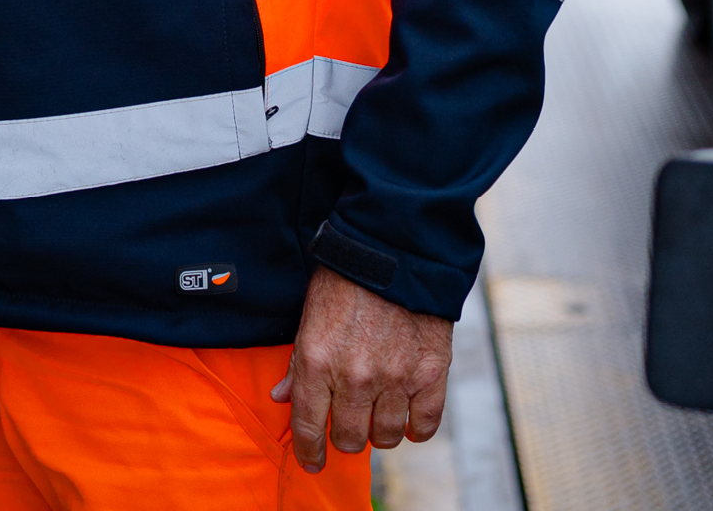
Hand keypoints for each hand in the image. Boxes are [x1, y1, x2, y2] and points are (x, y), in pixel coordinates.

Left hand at [270, 265, 453, 472]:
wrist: (395, 251)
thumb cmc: (347, 281)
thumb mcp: (309, 316)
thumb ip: (297, 363)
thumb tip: (283, 397)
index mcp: (316, 362)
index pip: (308, 426)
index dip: (310, 451)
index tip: (313, 461)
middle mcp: (353, 377)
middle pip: (348, 439)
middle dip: (345, 437)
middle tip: (349, 423)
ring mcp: (394, 378)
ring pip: (384, 438)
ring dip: (379, 432)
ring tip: (378, 413)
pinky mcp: (429, 375)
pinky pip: (423, 426)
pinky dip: (415, 427)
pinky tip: (407, 416)